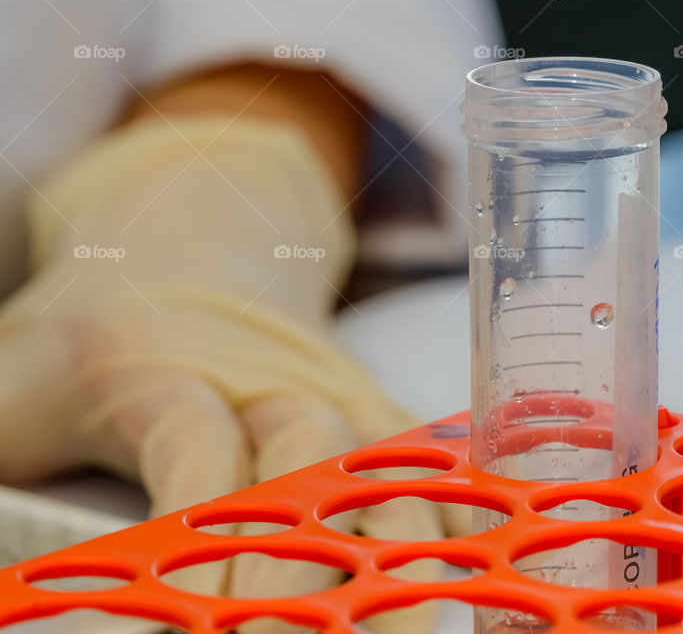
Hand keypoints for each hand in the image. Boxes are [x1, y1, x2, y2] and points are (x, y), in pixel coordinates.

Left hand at [0, 116, 444, 631]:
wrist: (185, 251)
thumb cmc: (86, 337)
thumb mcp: (13, 381)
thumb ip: (0, 465)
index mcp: (160, 367)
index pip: (193, 445)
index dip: (205, 532)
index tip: (204, 618)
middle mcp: (261, 376)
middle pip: (305, 461)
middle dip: (313, 565)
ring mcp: (325, 389)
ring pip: (383, 463)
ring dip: (404, 550)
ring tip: (416, 625)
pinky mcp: (368, 411)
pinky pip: (424, 462)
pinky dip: (452, 520)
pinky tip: (470, 578)